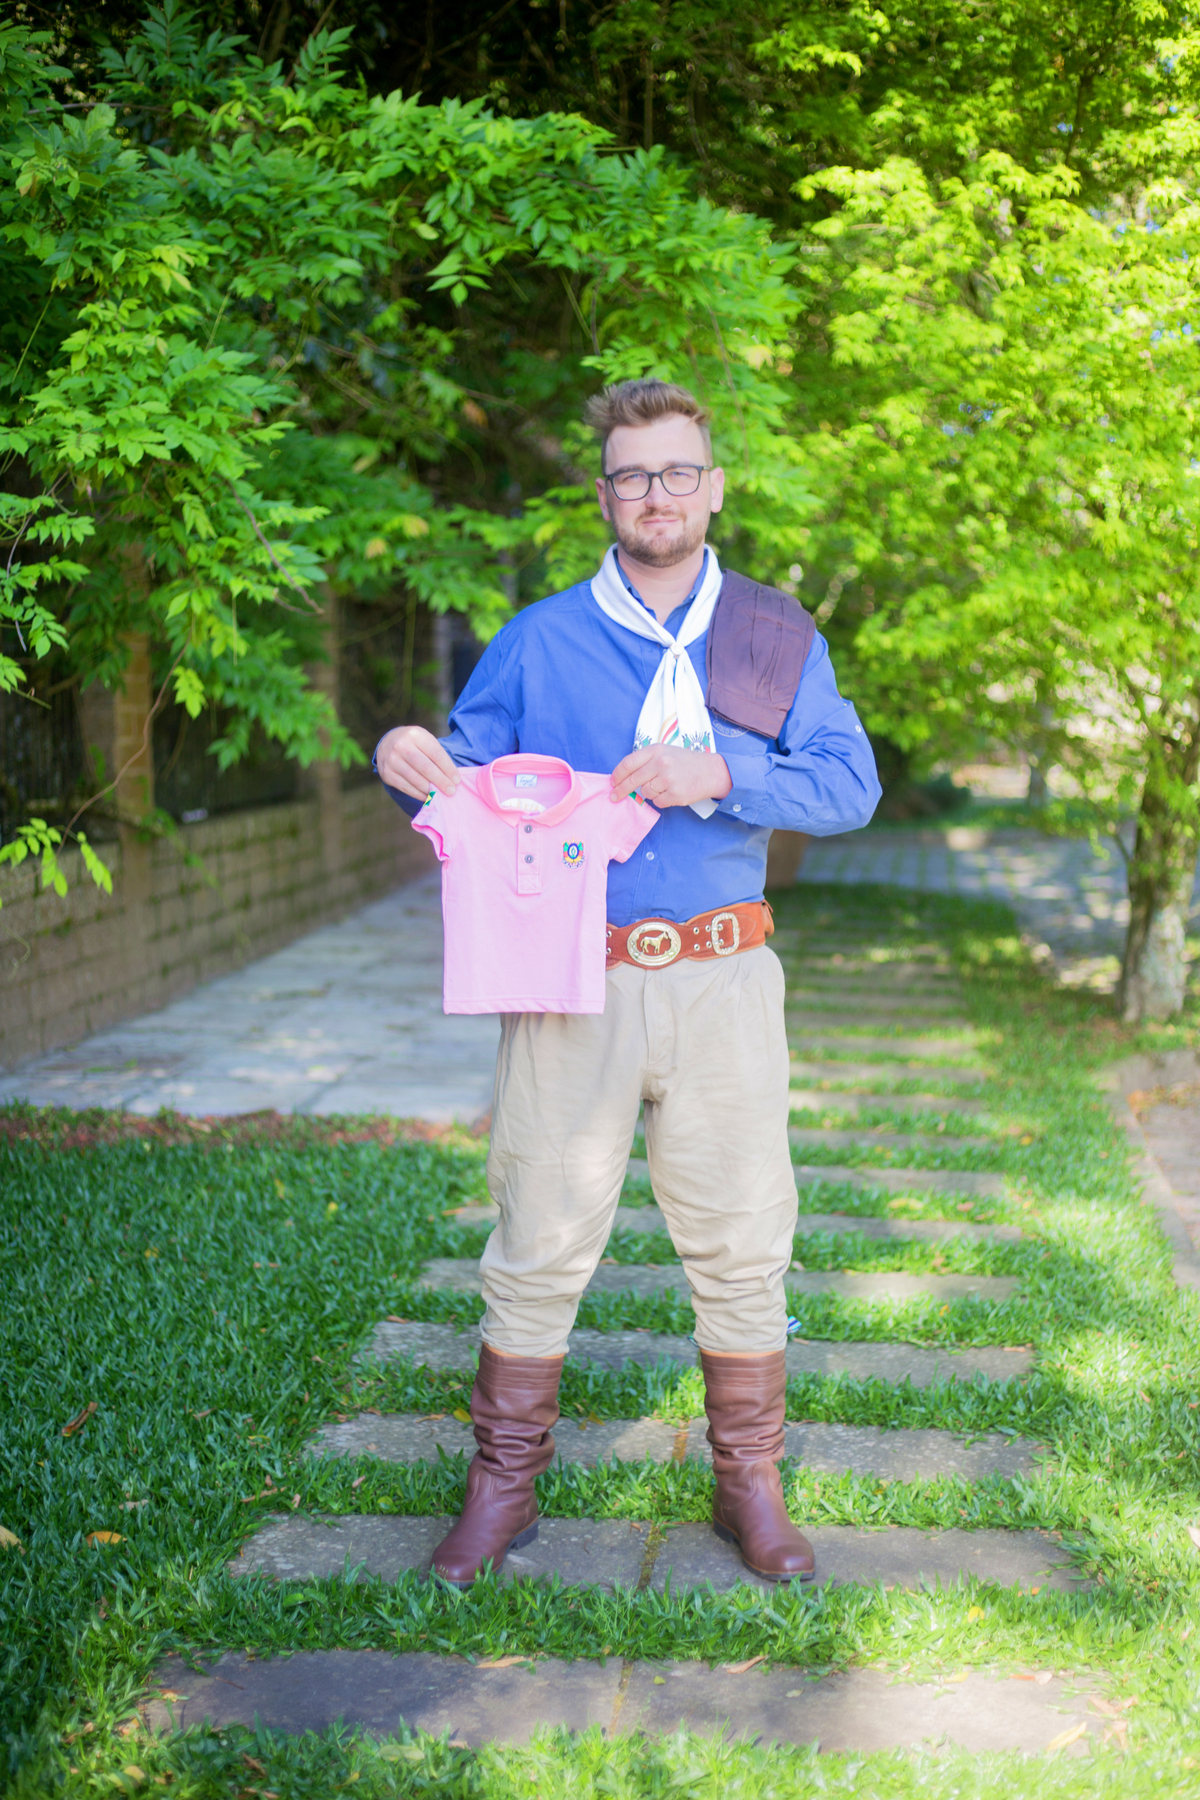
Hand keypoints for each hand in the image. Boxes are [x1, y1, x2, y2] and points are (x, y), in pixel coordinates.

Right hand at [375, 725, 460, 801]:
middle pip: (426, 768)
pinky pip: (406, 788)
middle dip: (441, 781)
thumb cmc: (413, 744)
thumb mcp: (424, 740)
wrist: (386, 743)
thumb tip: (451, 778)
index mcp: (415, 735)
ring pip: (416, 780)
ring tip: (441, 795)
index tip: (457, 780)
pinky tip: (428, 797)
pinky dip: (419, 795)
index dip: (448, 769)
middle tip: (451, 791)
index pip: (436, 754)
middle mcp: (401, 746)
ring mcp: (392, 760)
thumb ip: (436, 755)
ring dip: (431, 790)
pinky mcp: (387, 774)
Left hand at [610, 744, 732, 807]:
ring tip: (664, 786)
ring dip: (650, 793)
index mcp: (656, 750)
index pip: (629, 763)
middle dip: (621, 790)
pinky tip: (671, 792)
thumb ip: (646, 761)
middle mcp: (661, 763)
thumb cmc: (685, 762)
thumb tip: (624, 777)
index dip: (617, 774)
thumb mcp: (665, 752)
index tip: (612, 782)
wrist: (711, 772)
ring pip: (645, 792)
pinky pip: (657, 802)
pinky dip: (661, 800)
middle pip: (632, 780)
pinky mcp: (675, 794)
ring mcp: (668, 779)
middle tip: (614, 796)